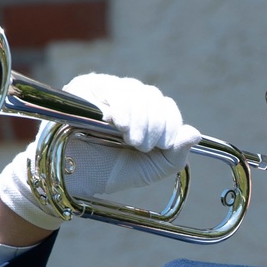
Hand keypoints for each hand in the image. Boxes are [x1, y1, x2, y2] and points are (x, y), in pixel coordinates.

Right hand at [0, 74, 200, 229]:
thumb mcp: (148, 169)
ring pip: (134, 90)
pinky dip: (118, 106)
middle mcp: (126, 97)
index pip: (164, 104)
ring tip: (130, 140)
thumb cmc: (108, 172)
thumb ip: (174, 155)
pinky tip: (116, 124)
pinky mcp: (84, 87)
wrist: (71, 179)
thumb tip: (194, 134)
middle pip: (151, 95)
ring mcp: (105, 89)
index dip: (169, 122)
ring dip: (138, 117)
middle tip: (143, 146)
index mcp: (143, 113)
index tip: (164, 145)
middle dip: (154, 123)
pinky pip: (109, 87)